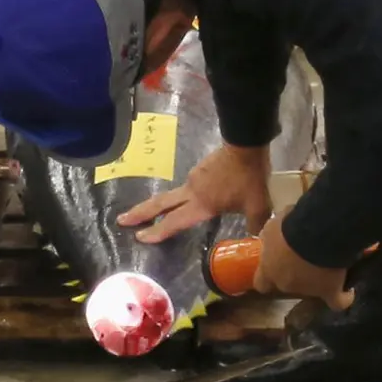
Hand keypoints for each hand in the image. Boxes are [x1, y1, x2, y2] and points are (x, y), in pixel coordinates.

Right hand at [120, 140, 272, 243]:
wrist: (246, 143)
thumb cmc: (249, 177)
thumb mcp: (258, 205)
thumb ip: (256, 224)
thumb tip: (259, 238)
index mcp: (202, 204)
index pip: (174, 221)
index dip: (157, 232)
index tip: (139, 237)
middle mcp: (192, 191)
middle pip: (160, 204)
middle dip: (140, 213)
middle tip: (121, 220)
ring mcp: (194, 178)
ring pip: (175, 195)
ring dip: (162, 205)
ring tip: (154, 213)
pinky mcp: (200, 169)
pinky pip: (189, 187)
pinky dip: (184, 196)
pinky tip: (192, 198)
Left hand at [253, 218, 350, 305]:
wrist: (317, 230)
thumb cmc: (291, 225)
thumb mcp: (273, 226)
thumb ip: (271, 236)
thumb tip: (270, 238)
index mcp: (269, 268)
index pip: (262, 282)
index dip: (269, 276)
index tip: (277, 266)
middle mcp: (286, 284)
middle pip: (289, 285)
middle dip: (296, 274)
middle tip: (306, 258)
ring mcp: (308, 291)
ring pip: (313, 290)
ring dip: (319, 279)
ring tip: (332, 263)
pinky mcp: (330, 292)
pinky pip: (338, 301)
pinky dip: (344, 296)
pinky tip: (348, 290)